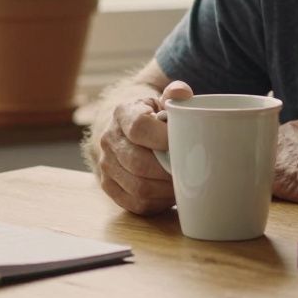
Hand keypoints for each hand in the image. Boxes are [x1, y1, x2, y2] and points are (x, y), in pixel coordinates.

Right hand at [94, 81, 192, 214]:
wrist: (130, 131)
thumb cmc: (155, 117)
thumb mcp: (164, 100)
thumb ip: (176, 94)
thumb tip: (182, 94)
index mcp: (122, 113)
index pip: (139, 128)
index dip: (163, 139)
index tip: (185, 143)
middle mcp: (108, 139)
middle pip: (138, 162)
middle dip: (168, 171)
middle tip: (191, 172)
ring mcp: (106, 164)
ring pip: (137, 187)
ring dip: (165, 190)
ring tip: (183, 184)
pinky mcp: (109, 186)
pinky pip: (135, 203)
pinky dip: (157, 202)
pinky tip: (169, 193)